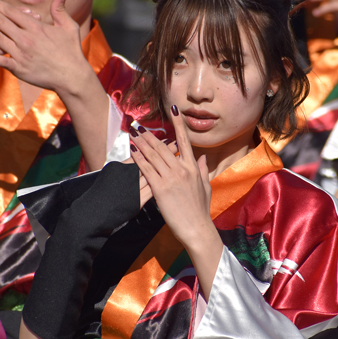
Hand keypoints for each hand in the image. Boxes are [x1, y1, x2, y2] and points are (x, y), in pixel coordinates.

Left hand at [0, 0, 91, 94]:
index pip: (11, 11)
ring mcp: (21, 54)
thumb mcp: (69, 27)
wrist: (73, 77)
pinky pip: (1, 61)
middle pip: (0, 22)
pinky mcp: (20, 69)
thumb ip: (61, 10)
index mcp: (36, 27)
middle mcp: (26, 39)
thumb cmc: (72, 52)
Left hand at [129, 106, 222, 299]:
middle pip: (163, 147)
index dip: (178, 124)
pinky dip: (138, 158)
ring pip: (153, 155)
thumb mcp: (205, 187)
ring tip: (132, 133)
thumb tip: (202, 157)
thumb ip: (202, 170)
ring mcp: (171, 178)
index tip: (173, 109)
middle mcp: (182, 169)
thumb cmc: (200, 210)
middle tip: (139, 125)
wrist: (197, 228)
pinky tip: (132, 151)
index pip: (184, 141)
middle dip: (149, 135)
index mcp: (192, 168)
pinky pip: (146, 169)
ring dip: (141, 143)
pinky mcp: (160, 188)